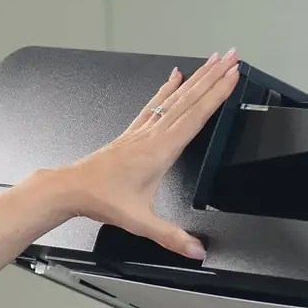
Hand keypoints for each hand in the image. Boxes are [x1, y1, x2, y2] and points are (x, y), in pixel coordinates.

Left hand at [62, 51, 240, 259]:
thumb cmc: (103, 199)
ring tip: (213, 60)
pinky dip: (168, 88)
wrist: (73, 188)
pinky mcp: (133, 133)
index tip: (233, 75)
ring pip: (175, 97)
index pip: (196, 116)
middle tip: (233, 56)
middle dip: (214, 76)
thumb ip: (171, 237)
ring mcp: (142, 131)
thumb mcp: (141, 223)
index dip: (217, 94)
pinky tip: (175, 76)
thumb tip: (196, 251)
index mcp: (160, 151)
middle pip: (190, 99)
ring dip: (197, 77)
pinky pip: (155, 103)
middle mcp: (153, 135)